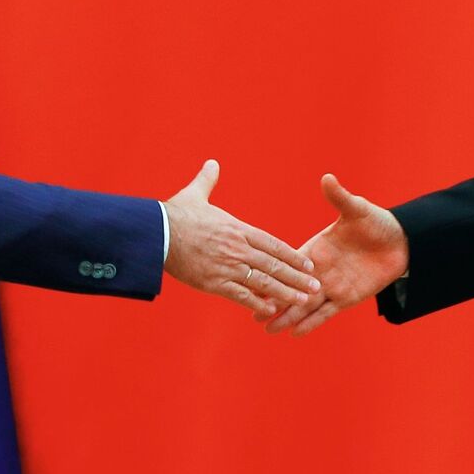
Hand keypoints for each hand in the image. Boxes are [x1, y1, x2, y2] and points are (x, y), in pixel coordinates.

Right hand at [164, 159, 319, 317]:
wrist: (157, 232)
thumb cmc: (175, 214)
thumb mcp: (195, 194)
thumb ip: (208, 181)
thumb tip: (212, 163)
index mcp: (238, 229)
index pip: (273, 244)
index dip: (292, 256)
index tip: (308, 264)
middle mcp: (238, 248)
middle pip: (274, 264)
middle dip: (297, 277)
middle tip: (316, 287)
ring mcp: (227, 266)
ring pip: (262, 281)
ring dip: (284, 292)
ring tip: (302, 301)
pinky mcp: (213, 282)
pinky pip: (240, 295)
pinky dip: (256, 303)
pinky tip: (270, 310)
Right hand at [265, 174, 406, 335]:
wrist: (401, 242)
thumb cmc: (376, 223)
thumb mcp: (357, 210)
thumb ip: (340, 198)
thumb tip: (327, 178)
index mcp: (316, 248)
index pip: (289, 263)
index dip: (272, 272)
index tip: (252, 280)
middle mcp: (320, 270)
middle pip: (292, 288)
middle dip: (273, 301)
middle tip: (252, 315)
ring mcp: (332, 286)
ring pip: (305, 305)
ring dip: (288, 317)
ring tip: (268, 330)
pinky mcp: (346, 298)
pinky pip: (326, 313)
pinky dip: (312, 323)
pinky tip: (295, 333)